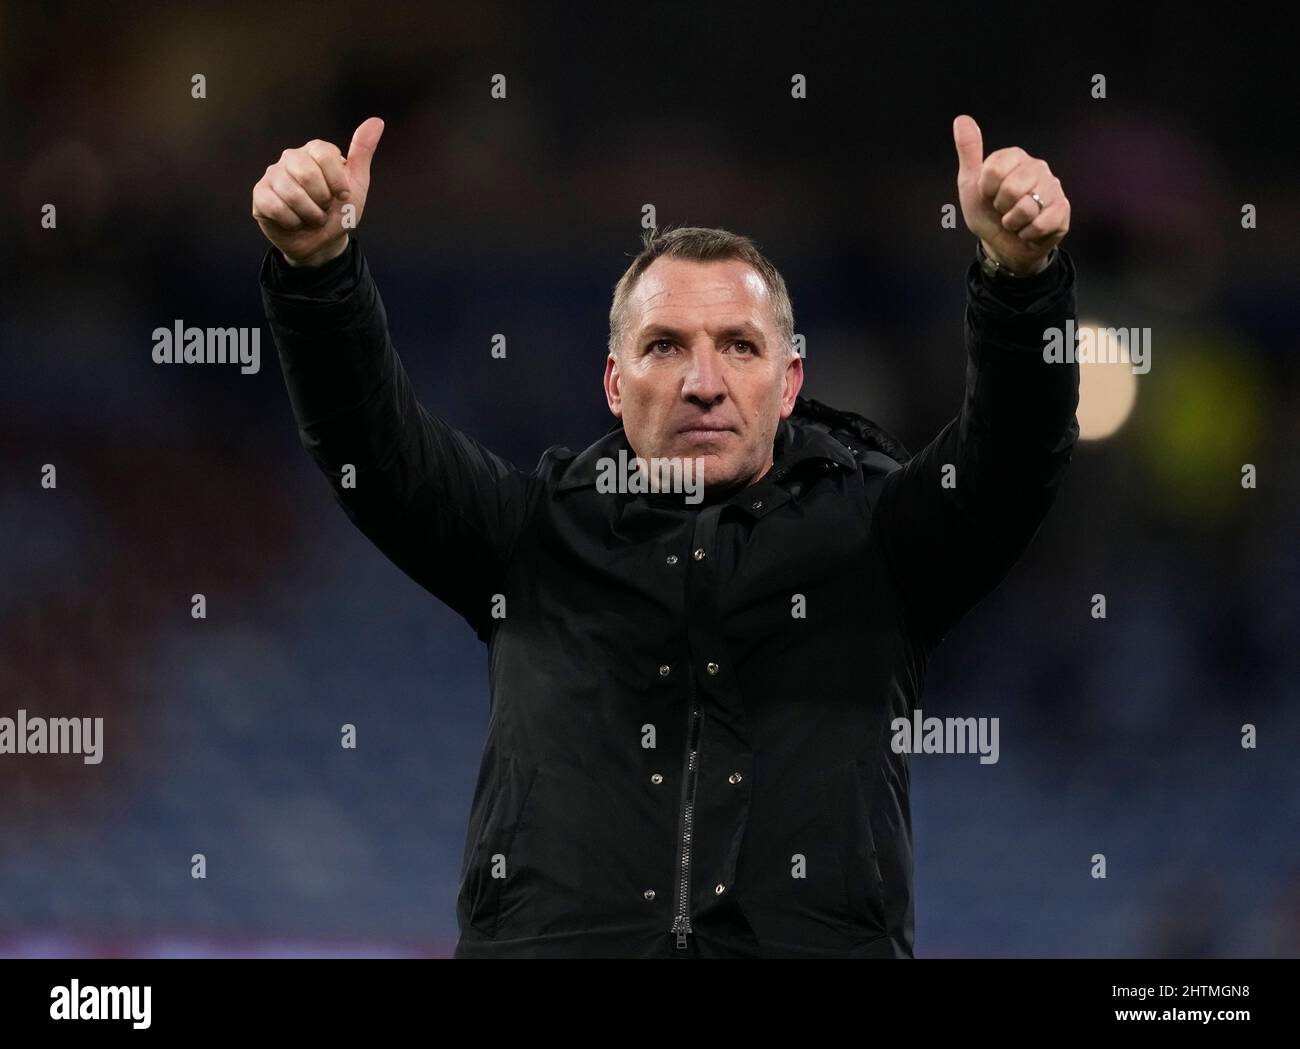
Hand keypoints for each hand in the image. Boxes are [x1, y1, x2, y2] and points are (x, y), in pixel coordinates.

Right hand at [251, 117, 384, 266]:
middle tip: (325, 208)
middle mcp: (291, 158)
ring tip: (312, 217)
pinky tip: (295, 221)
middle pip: (307, 173)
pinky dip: (292, 221)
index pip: (325, 154)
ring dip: (310, 215)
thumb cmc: (339, 211)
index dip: (337, 181)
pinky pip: (275, 206)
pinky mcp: (260, 194)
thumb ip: (363, 152)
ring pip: (292, 193)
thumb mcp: (357, 184)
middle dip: (323, 200)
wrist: (323, 242)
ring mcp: (273, 175)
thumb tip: (377, 121)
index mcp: (315, 151)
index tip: (343, 196)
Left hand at [952, 114, 1069, 275]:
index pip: (995, 170)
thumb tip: (962, 119)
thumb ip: (969, 152)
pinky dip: (1028, 234)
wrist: (1002, 244)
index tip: (988, 194)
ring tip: (1015, 220)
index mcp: (1014, 157)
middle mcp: (1037, 167)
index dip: (987, 189)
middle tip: (1003, 209)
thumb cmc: (987, 213)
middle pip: (1011, 189)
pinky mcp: (1062, 210)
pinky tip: (1028, 230)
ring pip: (1027, 208)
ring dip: (1013, 223)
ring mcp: (1053, 188)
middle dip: (1001, 207)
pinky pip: (1041, 224)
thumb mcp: (970, 184)